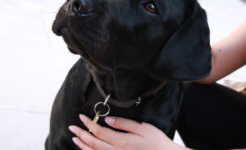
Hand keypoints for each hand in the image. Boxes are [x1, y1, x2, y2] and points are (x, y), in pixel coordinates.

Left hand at [69, 114, 186, 149]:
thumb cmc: (156, 141)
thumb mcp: (143, 128)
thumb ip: (124, 124)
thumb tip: (109, 120)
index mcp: (122, 141)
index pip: (100, 132)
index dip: (89, 124)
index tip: (82, 117)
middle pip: (94, 143)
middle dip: (82, 134)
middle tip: (72, 127)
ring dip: (83, 146)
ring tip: (75, 139)